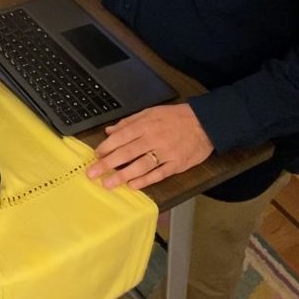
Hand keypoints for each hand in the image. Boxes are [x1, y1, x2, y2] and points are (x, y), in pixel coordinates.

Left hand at [85, 104, 213, 190]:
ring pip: (141, 166)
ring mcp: (166, 152)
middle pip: (127, 153)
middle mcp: (154, 138)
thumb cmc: (175, 117)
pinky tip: (133, 186)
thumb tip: (109, 131)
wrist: (204, 123)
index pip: (121, 137)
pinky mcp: (177, 164)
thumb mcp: (150, 112)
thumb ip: (128, 122)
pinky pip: (159, 174)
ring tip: (109, 184)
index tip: (96, 155)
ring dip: (123, 176)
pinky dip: (146, 181)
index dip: (107, 147)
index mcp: (146, 124)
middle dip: (108, 164)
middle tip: (93, 173)